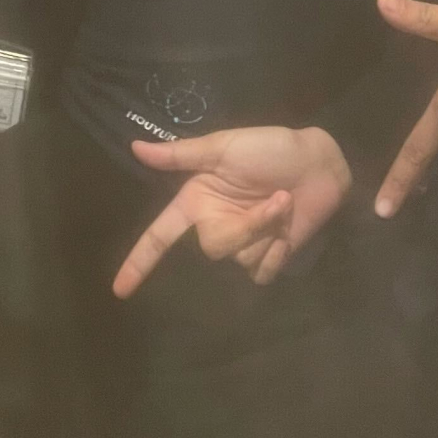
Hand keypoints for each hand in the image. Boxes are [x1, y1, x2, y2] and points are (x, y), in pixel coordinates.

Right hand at [113, 126, 350, 295]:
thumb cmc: (269, 148)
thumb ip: (179, 155)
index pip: (160, 236)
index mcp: (196, 201)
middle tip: (274, 200)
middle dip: (246, 227)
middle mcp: (213, 225)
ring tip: (285, 204)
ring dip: (268, 232)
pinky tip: (288, 232)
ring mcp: (242, 243)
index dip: (138, 262)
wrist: (318, 163)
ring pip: (241, 260)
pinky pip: (261, 272)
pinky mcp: (268, 255)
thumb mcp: (222, 147)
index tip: (119, 290)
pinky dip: (277, 254)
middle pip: (214, 249)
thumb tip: (135, 147)